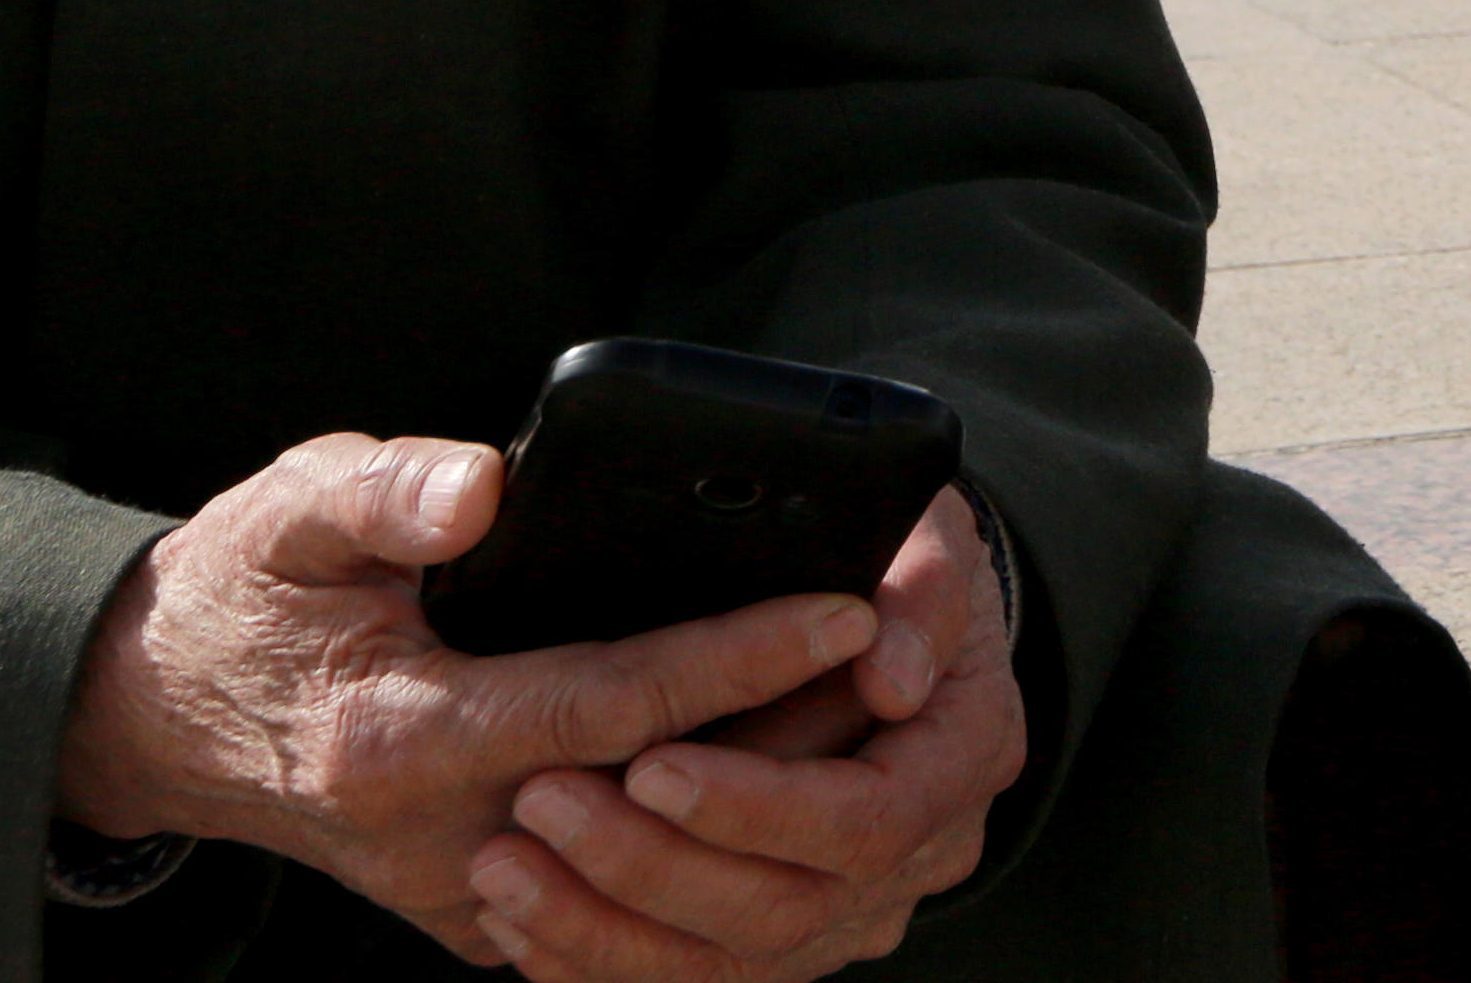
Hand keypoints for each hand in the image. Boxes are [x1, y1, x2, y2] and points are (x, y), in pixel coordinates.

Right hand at [57, 432, 883, 962]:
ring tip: (861, 702)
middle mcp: (436, 835)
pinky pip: (606, 884)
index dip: (736, 657)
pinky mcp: (468, 911)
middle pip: (655, 790)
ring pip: (643, 852)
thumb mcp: (294, 509)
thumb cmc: (241, 594)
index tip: (845, 607)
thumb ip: (389, 490)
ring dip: (753, 788)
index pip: (614, 703)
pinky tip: (766, 760)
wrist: (152, 716)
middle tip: (900, 657)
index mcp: (400, 736)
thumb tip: (487, 491)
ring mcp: (455, 889)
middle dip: (786, 733)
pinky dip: (686, 829)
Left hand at [466, 488, 1025, 976]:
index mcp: (968, 748)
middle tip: (542, 803)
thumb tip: (890, 673)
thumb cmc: (895, 557)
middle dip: (654, 866)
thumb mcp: (924, 533)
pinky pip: (692, 980)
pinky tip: (520, 919)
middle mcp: (925, 847)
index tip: (650, 766)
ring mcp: (856, 904)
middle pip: (789, 904)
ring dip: (605, 926)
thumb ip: (921, 586)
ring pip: (729, 960)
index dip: (760, 805)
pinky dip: (600, 959)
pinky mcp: (785, 933)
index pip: (872, 814)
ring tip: (502, 867)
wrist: (886, 613)